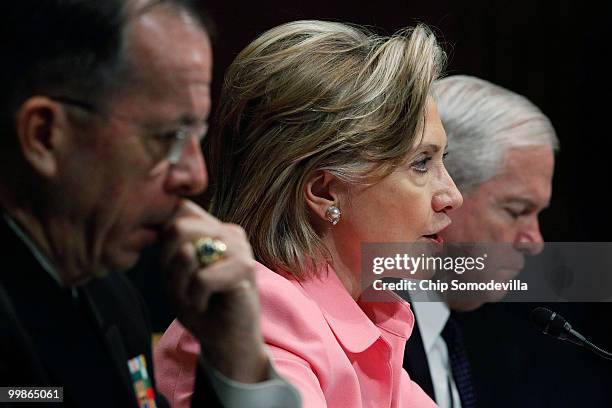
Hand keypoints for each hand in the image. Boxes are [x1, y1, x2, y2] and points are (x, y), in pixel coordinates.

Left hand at [160, 200, 268, 382]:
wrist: (226, 338)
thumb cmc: (199, 303)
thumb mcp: (173, 273)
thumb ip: (169, 248)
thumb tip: (179, 239)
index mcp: (211, 227)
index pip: (177, 211)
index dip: (163, 242)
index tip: (172, 268)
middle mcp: (227, 231)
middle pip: (177, 228)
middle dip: (168, 264)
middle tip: (181, 286)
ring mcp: (239, 247)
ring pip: (187, 251)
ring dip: (181, 283)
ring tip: (194, 295)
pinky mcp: (245, 268)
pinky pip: (202, 278)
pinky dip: (195, 297)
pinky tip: (205, 304)